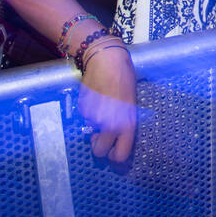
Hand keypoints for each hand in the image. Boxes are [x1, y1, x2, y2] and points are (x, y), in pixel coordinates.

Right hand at [78, 46, 137, 164]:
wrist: (107, 60)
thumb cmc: (125, 77)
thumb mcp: (131, 102)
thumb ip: (125, 119)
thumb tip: (118, 133)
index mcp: (127, 124)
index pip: (120, 155)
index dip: (115, 156)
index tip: (113, 151)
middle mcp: (110, 125)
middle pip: (99, 151)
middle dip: (99, 146)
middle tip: (100, 135)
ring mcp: (95, 118)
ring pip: (92, 130)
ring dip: (95, 123)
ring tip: (103, 103)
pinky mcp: (83, 109)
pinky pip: (86, 117)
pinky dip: (90, 111)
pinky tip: (96, 96)